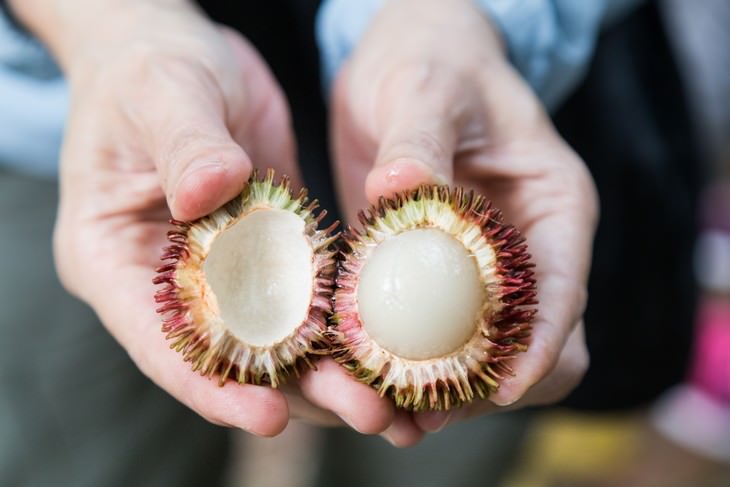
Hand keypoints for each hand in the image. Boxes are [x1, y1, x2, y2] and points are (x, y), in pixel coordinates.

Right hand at [8, 0, 391, 435]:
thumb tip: (211, 194)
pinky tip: (391, 340)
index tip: (268, 415)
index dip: (211, 382)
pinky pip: (310, 291)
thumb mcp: (161, 94)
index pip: (158, 340)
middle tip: (368, 413)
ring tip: (396, 399)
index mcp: (115, 259)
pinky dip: (346, 318)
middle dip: (299, 389)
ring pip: (280, 334)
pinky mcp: (270, 246)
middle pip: (233, 353)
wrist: (179, 47)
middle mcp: (169, 279)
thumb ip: (185, 145)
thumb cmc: (149, 65)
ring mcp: (223, 267)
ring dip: (336, 367)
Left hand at [330, 0, 597, 444]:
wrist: (406, 57)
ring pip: (480, 349)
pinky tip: (363, 376)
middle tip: (429, 414)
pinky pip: (427, 329)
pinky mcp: (432, 270)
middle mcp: (526, 245)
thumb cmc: (431, 61)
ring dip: (443, 387)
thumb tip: (401, 190)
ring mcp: (480, 264)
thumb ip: (420, 140)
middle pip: (532, 340)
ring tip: (392, 415)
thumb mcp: (427, 89)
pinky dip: (403, 358)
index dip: (541, 346)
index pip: (565, 289)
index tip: (500, 388)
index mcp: (553, 206)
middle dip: (489, 385)